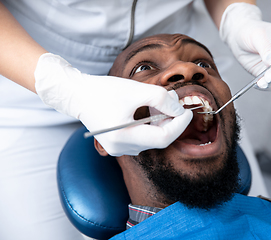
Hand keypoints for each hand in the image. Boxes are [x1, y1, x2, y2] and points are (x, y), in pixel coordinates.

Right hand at [34, 53, 191, 155]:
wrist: (77, 94)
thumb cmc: (103, 91)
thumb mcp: (136, 90)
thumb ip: (162, 99)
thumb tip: (179, 108)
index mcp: (124, 138)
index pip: (164, 138)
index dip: (180, 125)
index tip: (188, 111)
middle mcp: (121, 148)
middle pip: (159, 139)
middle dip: (171, 121)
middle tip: (175, 103)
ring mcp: (119, 149)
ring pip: (151, 139)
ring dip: (161, 122)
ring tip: (162, 103)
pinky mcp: (118, 144)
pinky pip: (142, 138)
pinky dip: (151, 125)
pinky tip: (151, 111)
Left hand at [219, 3, 270, 89]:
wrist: (240, 36)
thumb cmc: (253, 30)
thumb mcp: (259, 35)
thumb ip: (267, 49)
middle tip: (268, 75)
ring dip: (270, 82)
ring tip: (262, 82)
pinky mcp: (268, 75)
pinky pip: (269, 84)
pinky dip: (264, 85)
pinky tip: (257, 84)